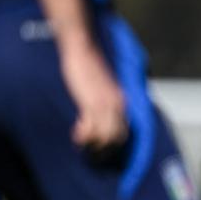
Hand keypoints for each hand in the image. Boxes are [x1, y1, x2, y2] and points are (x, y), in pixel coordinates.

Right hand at [59, 36, 127, 150]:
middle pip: (116, 138)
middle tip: (88, 151)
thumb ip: (106, 100)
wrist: (82, 48)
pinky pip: (90, 129)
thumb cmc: (88, 66)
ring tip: (80, 143)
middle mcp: (117, 105)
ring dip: (91, 144)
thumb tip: (102, 114)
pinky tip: (76, 134)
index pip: (124, 132)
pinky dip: (83, 136)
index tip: (100, 150)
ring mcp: (105, 105)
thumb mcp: (103, 87)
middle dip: (102, 149)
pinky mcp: (91, 103)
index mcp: (121, 101)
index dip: (112, 144)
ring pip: (104, 137)